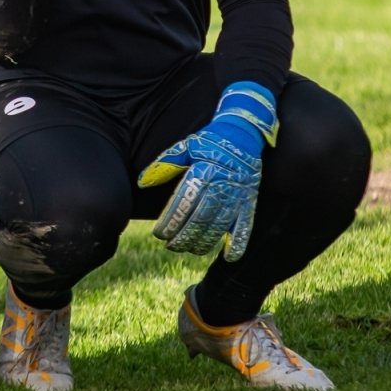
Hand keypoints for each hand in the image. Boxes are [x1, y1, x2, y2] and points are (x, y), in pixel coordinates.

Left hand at [138, 81, 278, 260]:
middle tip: (171, 246)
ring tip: (189, 249)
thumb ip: (166, 165)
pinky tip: (228, 257)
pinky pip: (245, 227)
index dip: (170, 222)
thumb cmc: (211, 141)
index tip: (159, 233)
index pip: (183, 204)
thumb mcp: (186, 146)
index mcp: (203, 172)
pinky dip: (238, 244)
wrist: (245, 132)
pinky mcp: (249, 202)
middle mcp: (220, 187)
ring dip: (203, 243)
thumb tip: (142, 182)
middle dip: (183, 237)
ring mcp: (236, 197)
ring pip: (219, 228)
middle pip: (199, 221)